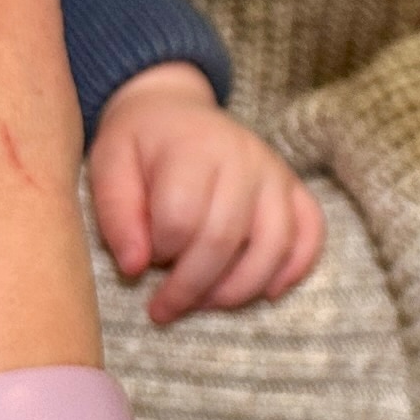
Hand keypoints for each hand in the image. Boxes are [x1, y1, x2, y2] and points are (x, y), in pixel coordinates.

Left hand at [88, 67, 324, 323]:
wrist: (175, 110)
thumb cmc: (140, 145)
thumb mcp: (107, 166)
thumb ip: (117, 214)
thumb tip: (135, 268)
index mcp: (192, 148)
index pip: (180, 217)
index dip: (158, 253)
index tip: (139, 265)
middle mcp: (242, 157)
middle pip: (225, 238)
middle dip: (191, 287)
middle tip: (164, 309)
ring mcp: (274, 173)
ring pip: (274, 244)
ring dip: (239, 289)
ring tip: (206, 303)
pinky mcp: (293, 187)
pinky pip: (311, 232)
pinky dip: (295, 268)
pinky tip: (267, 292)